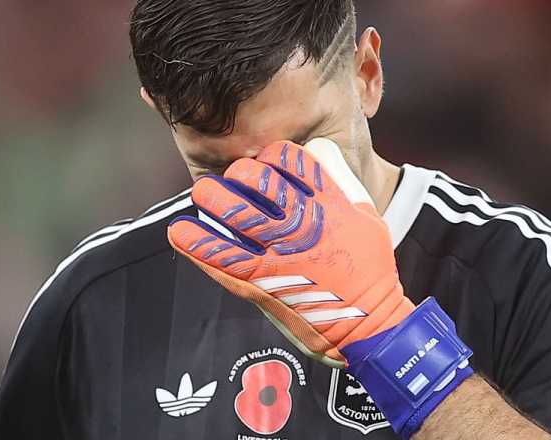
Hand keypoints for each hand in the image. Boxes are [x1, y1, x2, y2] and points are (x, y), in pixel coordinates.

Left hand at [168, 139, 473, 437]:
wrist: (367, 322)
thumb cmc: (370, 268)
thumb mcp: (366, 212)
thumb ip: (339, 177)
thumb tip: (316, 146)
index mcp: (327, 202)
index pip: (287, 158)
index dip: (270, 155)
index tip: (265, 165)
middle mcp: (300, 222)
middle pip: (254, 179)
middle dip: (236, 173)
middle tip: (229, 180)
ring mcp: (278, 252)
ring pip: (233, 213)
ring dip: (210, 199)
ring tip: (201, 196)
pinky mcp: (260, 282)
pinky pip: (220, 256)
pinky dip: (195, 243)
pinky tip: (180, 232)